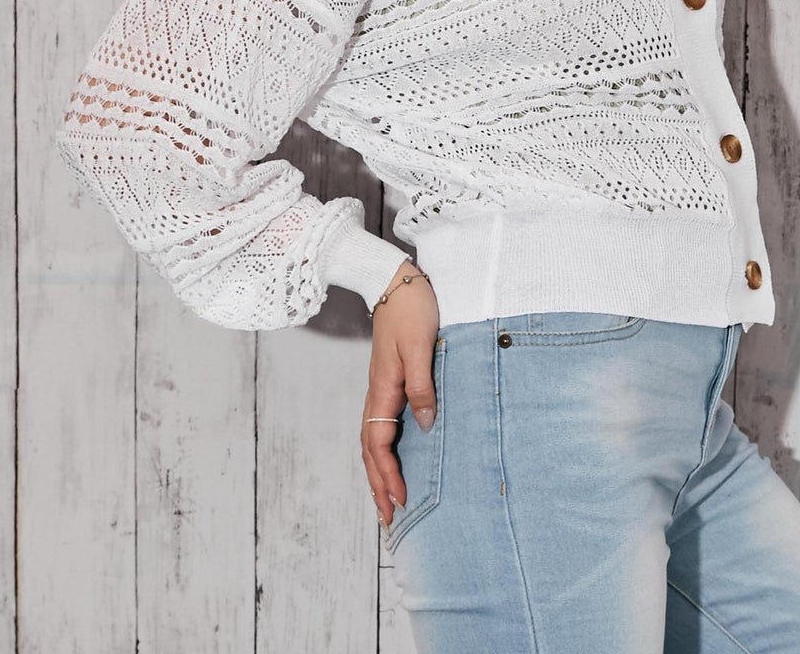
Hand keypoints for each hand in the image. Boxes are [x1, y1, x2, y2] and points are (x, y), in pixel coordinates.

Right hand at [361, 259, 439, 531]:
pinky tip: (397, 458)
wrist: (397, 280)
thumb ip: (422, 385)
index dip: (388, 473)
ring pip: (375, 439)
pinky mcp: (392, 381)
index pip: (379, 443)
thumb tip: (427, 423)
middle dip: (379, 484)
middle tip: (390, 519)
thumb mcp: (420, 346)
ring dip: (380, 471)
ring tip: (389, 498)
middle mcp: (378, 392)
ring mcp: (383, 388)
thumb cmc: (411, 309)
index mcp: (383, 388)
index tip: (400, 499)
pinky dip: (386, 450)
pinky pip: (384, 425)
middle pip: (371, 449)